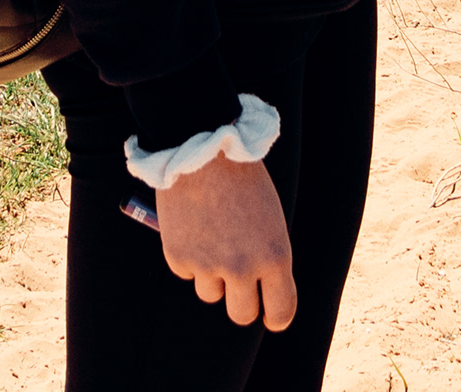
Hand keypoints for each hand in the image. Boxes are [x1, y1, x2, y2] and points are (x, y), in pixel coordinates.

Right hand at [157, 154, 296, 331]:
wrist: (202, 144)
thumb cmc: (243, 176)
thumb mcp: (269, 216)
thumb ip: (266, 254)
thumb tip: (258, 287)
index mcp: (275, 255)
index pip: (281, 311)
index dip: (276, 315)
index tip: (270, 314)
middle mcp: (243, 268)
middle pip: (242, 314)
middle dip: (242, 301)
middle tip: (237, 280)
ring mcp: (209, 266)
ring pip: (211, 293)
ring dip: (212, 274)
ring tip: (212, 234)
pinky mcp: (179, 259)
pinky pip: (187, 272)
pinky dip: (189, 255)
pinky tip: (193, 224)